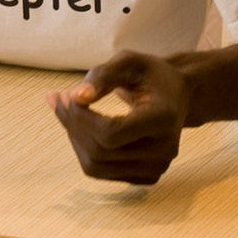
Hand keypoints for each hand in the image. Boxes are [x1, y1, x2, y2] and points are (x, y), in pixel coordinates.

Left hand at [46, 50, 191, 184]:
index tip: (67, 95)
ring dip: (74, 139)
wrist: (177, 95)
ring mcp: (157, 167)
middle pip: (100, 152)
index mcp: (163, 118)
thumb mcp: (128, 61)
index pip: (110, 133)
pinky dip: (84, 150)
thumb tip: (75, 98)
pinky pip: (101, 172)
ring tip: (67, 111)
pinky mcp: (147, 177)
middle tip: (60, 99)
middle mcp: (164, 149)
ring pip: (96, 167)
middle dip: (72, 125)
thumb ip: (102, 76)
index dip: (80, 118)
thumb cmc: (150, 74)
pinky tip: (82, 127)